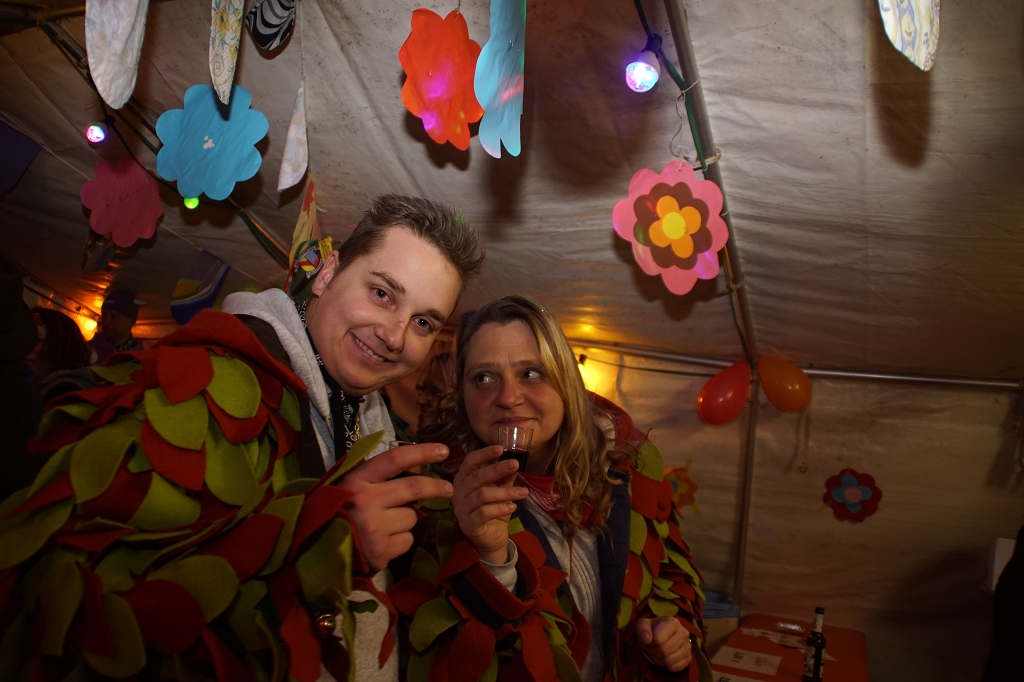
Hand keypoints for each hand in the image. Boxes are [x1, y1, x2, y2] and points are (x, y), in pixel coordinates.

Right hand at [337, 443, 453, 570]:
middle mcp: (366, 501)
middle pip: (413, 487)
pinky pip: (407, 540)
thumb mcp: (349, 487)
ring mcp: (374, 527)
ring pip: (412, 517)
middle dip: (437, 487)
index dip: (422, 452)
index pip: (394, 459)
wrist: (315, 550)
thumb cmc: (338, 513)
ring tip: (385, 526)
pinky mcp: (380, 550)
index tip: (443, 451)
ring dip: (407, 520)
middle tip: (449, 489)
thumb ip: (375, 477)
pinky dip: (401, 541)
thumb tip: (415, 466)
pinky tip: (383, 542)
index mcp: (357, 480)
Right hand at [452, 445, 528, 563]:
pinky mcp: (468, 524)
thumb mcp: (500, 490)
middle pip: (476, 477)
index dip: (483, 454)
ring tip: (523, 492)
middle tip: (516, 464)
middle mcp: (458, 493)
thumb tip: (515, 461)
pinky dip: (500, 508)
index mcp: (463, 480)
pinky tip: (513, 506)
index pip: (469, 462)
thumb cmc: (493, 511)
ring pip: (482, 495)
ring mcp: (461, 509)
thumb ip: (505, 477)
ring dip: (505, 492)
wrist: (490, 540)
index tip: (500, 448)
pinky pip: (484, 513)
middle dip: (497, 469)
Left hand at [636, 616, 692, 671]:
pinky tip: (667, 657)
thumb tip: (646, 639)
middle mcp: (684, 633)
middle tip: (653, 647)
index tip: (651, 639)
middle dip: (654, 651)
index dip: (651, 642)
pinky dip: (667, 665)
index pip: (658, 639)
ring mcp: (688, 646)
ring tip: (659, 651)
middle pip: (664, 651)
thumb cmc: (652, 629)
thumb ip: (643, 630)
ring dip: (660, 659)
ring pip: (669, 660)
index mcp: (673, 622)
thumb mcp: (643, 625)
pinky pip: (675, 667)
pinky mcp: (689, 657)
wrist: (662, 635)